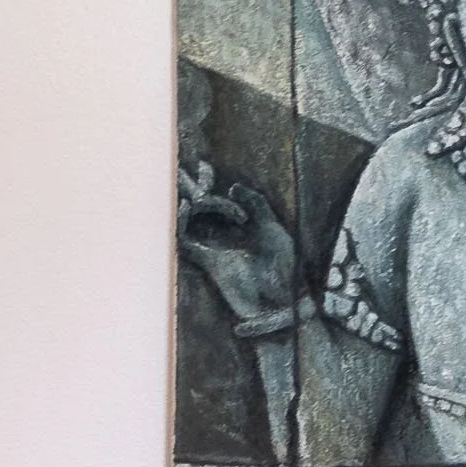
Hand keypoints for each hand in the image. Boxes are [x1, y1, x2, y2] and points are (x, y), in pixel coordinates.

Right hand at [177, 166, 295, 323]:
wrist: (283, 300)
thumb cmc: (284, 267)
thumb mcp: (272, 228)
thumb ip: (255, 203)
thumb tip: (230, 187)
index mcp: (237, 226)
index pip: (214, 198)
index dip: (205, 180)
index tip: (204, 166)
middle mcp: (222, 236)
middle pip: (198, 206)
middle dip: (193, 186)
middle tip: (199, 170)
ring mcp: (213, 248)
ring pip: (190, 219)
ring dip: (191, 203)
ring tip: (197, 189)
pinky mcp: (208, 262)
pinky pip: (185, 240)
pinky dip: (181, 223)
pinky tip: (186, 206)